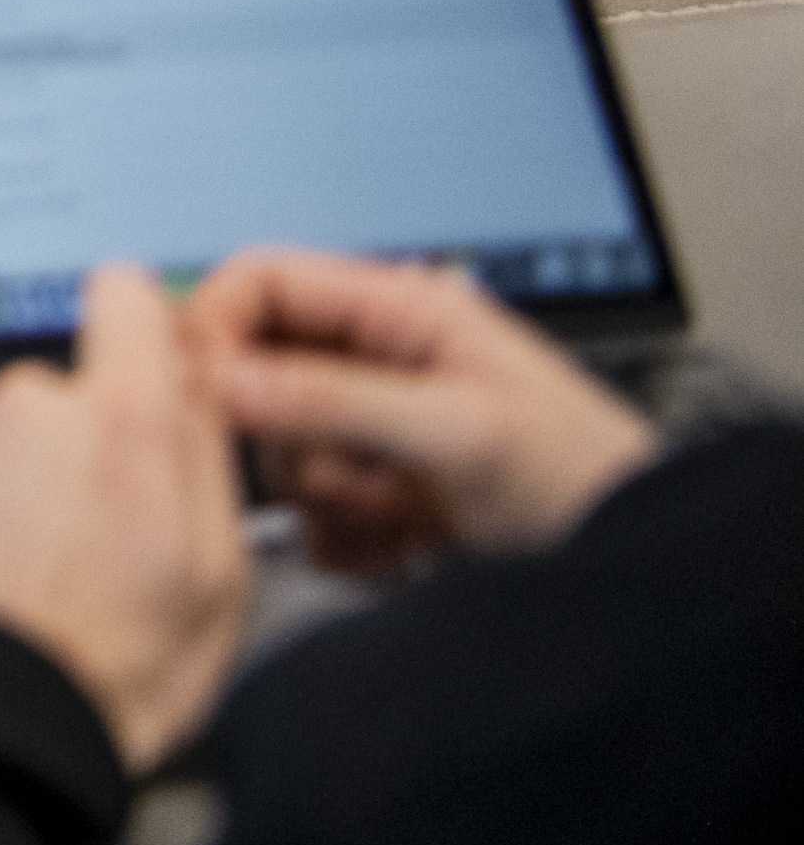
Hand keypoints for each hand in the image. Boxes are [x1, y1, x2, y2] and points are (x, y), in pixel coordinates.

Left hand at [0, 266, 249, 772]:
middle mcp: (23, 409)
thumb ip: (205, 455)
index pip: (125, 299)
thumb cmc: (114, 674)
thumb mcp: (219, 574)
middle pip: (52, 394)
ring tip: (17, 576)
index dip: (133, 328)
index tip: (135, 360)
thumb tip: (192, 383)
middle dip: (65, 449)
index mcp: (119, 422)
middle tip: (79, 541)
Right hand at [185, 248, 658, 574]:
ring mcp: (372, 425)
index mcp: (396, 307)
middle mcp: (375, 358)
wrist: (637, 565)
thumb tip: (222, 377)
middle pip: (255, 369)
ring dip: (321, 493)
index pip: (261, 279)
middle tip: (337, 471)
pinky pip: (306, 507)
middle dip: (286, 434)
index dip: (218, 325)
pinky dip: (336, 535)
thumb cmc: (580, 476)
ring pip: (278, 446)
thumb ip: (333, 397)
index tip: (205, 392)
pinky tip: (394, 544)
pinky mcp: (372, 488)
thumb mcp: (457, 428)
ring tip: (390, 512)